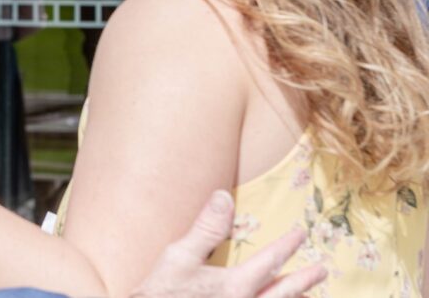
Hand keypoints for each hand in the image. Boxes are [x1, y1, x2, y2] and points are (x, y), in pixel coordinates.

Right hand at [131, 191, 325, 297]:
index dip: (286, 246)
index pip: (269, 261)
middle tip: (321, 270)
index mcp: (235, 286)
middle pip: (283, 293)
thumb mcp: (179, 256)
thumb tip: (224, 197)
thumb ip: (206, 228)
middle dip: (303, 280)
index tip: (300, 235)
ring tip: (308, 296)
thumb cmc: (162, 293)